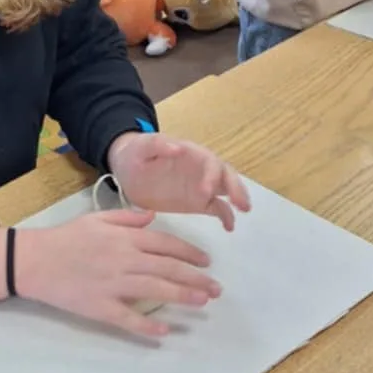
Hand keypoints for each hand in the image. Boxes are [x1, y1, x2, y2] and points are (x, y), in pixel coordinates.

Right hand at [10, 210, 222, 337]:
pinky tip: (165, 331)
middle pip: (168, 268)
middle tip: (216, 288)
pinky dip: (147, 325)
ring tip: (203, 302)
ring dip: (182, 296)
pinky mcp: (100, 306)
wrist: (33, 260)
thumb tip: (153, 218)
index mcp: (124, 238)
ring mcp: (113, 284)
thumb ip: (127, 217)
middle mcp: (124, 260)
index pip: (165, 244)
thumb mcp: (96, 219)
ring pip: (155, 290)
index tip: (206, 261)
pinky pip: (128, 318)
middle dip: (196, 278)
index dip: (190, 253)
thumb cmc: (65, 238)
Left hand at [108, 132, 250, 231]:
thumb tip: (179, 147)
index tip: (206, 191)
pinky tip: (229, 227)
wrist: (128, 169)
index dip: (211, 176)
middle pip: (226, 175)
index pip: (209, 162)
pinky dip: (226, 216)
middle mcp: (201, 169)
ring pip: (226, 190)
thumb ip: (158, 144)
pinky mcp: (197, 202)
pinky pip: (217, 208)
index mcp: (191, 153)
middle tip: (241, 204)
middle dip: (235, 188)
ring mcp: (201, 186)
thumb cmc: (136, 153)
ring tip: (243, 211)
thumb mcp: (142, 146)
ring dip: (237, 199)